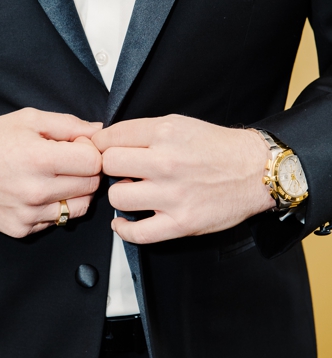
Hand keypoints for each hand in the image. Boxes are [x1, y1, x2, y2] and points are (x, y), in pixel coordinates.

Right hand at [0, 107, 102, 237]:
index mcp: (39, 159)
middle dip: (85, 171)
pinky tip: (37, 193)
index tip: (76, 147)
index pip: (94, 162)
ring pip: (80, 208)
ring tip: (54, 178)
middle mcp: (36, 190)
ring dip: (75, 192)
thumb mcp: (28, 120)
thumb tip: (99, 132)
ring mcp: (29, 213)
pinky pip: (57, 220)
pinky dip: (54, 207)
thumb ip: (68, 124)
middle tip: (65, 161)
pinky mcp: (21, 228)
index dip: (89, 151)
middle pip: (91, 185)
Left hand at [92, 114, 273, 244]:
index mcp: (164, 134)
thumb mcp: (177, 124)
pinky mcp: (181, 222)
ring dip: (120, 195)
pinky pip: (137, 233)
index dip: (100, 145)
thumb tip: (101, 140)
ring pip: (117, 197)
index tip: (102, 150)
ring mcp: (173, 195)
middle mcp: (166, 163)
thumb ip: (140, 132)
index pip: (109, 138)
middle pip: (108, 165)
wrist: (257, 171)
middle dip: (109, 167)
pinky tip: (123, 222)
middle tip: (120, 171)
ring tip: (132, 191)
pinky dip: (123, 229)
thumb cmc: (217, 148)